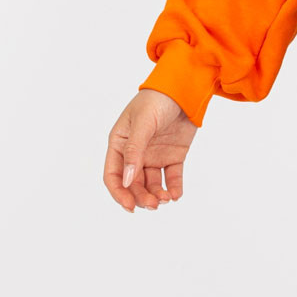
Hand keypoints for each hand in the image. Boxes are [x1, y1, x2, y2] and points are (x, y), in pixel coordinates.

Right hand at [104, 88, 198, 210]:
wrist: (183, 89)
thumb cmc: (156, 100)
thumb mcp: (141, 124)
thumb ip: (134, 151)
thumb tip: (127, 180)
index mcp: (119, 144)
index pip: (113, 175)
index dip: (119, 192)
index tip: (130, 206)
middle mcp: (135, 153)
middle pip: (133, 184)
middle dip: (141, 197)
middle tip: (154, 204)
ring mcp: (154, 155)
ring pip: (152, 184)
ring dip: (157, 195)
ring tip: (166, 199)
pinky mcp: (173, 156)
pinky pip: (171, 177)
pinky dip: (173, 188)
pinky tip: (176, 195)